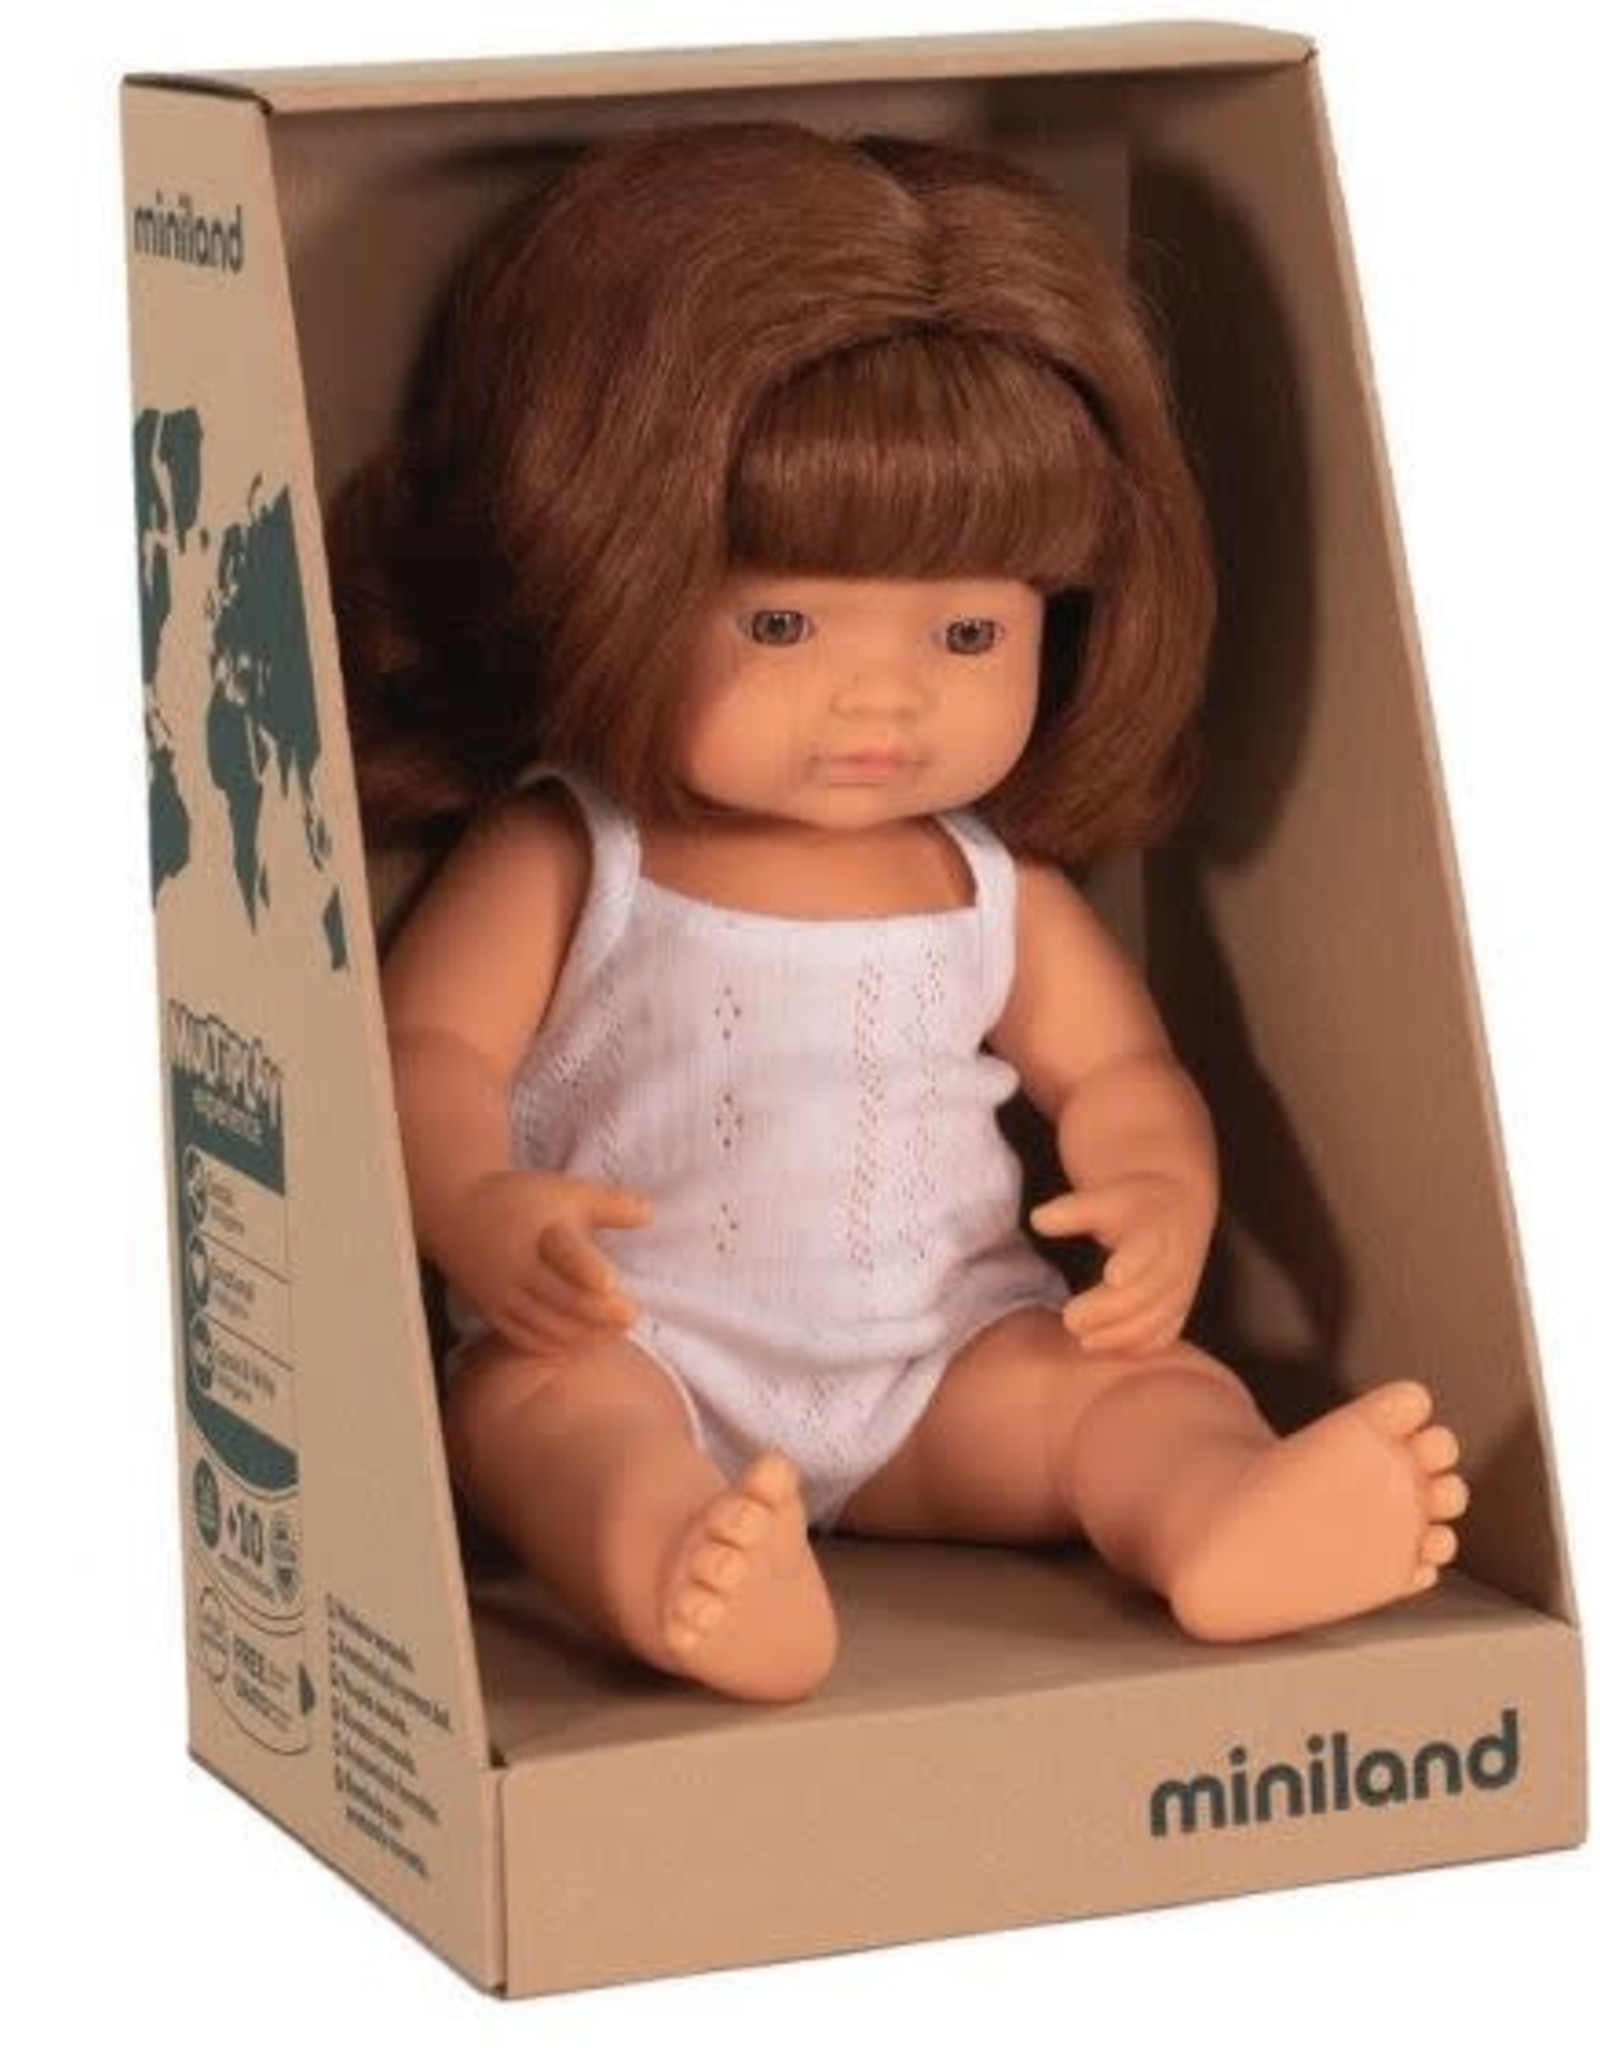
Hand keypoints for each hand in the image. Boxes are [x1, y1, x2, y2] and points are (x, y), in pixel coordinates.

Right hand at [444, 1169, 652, 1355]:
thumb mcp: (568, 1192)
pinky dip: (555, 1345)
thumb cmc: (522, 1200)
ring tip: (614, 1332)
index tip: (609, 1281)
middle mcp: (518, 1268)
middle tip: (632, 1316)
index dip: (587, 1269)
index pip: (566, 1254)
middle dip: (601, 1314)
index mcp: (541, 1234)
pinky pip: (525, 1339)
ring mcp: (503, 1295)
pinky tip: (580, 1343)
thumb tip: (651, 1214)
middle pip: (564, 1301)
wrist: (456, 1212)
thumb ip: (611, 1205)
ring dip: (584, 1335)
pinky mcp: (491, 1312)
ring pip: (547, 1326)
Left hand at [1031, 1172, 1211, 1356]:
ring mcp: (1180, 1288)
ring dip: (1119, 1334)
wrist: (1176, 1209)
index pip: (1146, 1248)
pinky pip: (1162, 1335)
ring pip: (1156, 1320)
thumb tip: (1038, 1219)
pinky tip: (1104, 1344)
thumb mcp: (1105, 1198)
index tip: (1111, 1276)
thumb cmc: (1130, 1206)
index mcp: (1155, 1229)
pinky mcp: (1178, 1308)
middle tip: (1070, 1319)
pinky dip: (1135, 1345)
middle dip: (1109, 1310)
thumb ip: (1074, 1211)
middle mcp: (1174, 1262)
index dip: (1132, 1263)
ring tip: (1082, 1338)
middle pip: (1146, 1293)